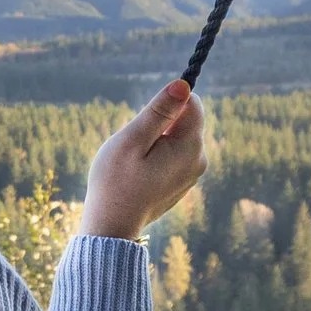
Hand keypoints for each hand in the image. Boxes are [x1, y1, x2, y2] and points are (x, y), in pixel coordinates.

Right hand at [83, 80, 205, 241]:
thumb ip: (159, 110)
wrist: (112, 225)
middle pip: (185, 121)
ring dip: (156, 140)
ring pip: (177, 138)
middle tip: (135, 146)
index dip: (168, 102)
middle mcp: (199, 160)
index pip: (193, 103)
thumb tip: (183, 84)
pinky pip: (173, 156)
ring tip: (135, 162)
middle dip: (160, 123)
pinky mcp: (182, 183)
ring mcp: (192, 175)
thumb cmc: (116, 181)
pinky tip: (139, 174)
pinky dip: (156, 156)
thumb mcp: (133, 139)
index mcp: (190, 147)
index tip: (145, 119)